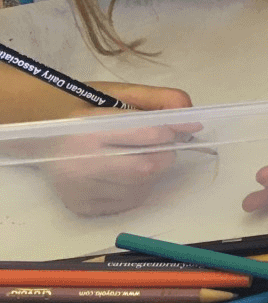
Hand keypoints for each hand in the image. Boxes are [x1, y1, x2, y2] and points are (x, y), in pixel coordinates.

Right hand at [42, 83, 197, 217]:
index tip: (183, 128)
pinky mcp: (83, 207)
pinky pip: (128, 202)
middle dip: (165, 155)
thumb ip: (157, 99)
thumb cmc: (84, 112)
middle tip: (164, 145)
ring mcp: (79, 190)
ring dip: (152, 173)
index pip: (146, 134)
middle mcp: (80, 163)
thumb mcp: (117, 95)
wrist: (41, 139)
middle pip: (146, 167)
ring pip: (141, 187)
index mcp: (88, 129)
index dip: (170, 131)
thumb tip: (191, 116)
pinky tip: (126, 174)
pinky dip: (138, 188)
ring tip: (139, 157)